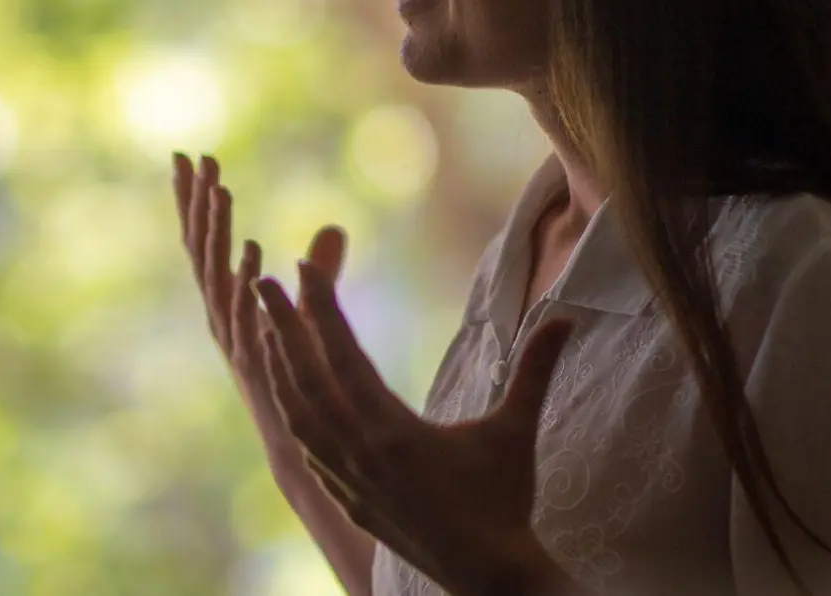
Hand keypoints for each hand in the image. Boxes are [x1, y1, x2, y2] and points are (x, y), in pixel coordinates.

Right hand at [171, 153, 345, 474]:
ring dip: (216, 231)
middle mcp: (220, 315)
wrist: (302, 443)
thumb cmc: (300, 377)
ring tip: (220, 188)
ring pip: (216, 275)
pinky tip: (250, 247)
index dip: (194, 200)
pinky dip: (243, 279)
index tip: (188, 157)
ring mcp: (234, 337)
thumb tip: (335, 227)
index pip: (203, 241)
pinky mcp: (254, 358)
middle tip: (193, 157)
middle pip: (199, 250)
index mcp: (226, 301)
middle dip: (195, 203)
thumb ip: (317, 272)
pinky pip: (245, 312)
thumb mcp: (306, 313)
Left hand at [255, 260, 579, 595]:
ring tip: (266, 333)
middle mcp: (360, 454)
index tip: (302, 266)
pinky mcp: (350, 503)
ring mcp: (349, 481)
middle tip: (262, 282)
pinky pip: (308, 453)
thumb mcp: (517, 430)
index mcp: (392, 431)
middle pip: (306, 379)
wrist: (489, 579)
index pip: (345, 355)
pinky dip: (293, 418)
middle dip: (282, 327)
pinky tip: (290, 403)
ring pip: (298, 417)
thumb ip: (535, 369)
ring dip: (279, 371)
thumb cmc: (505, 501)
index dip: (321, 308)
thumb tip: (568, 315)